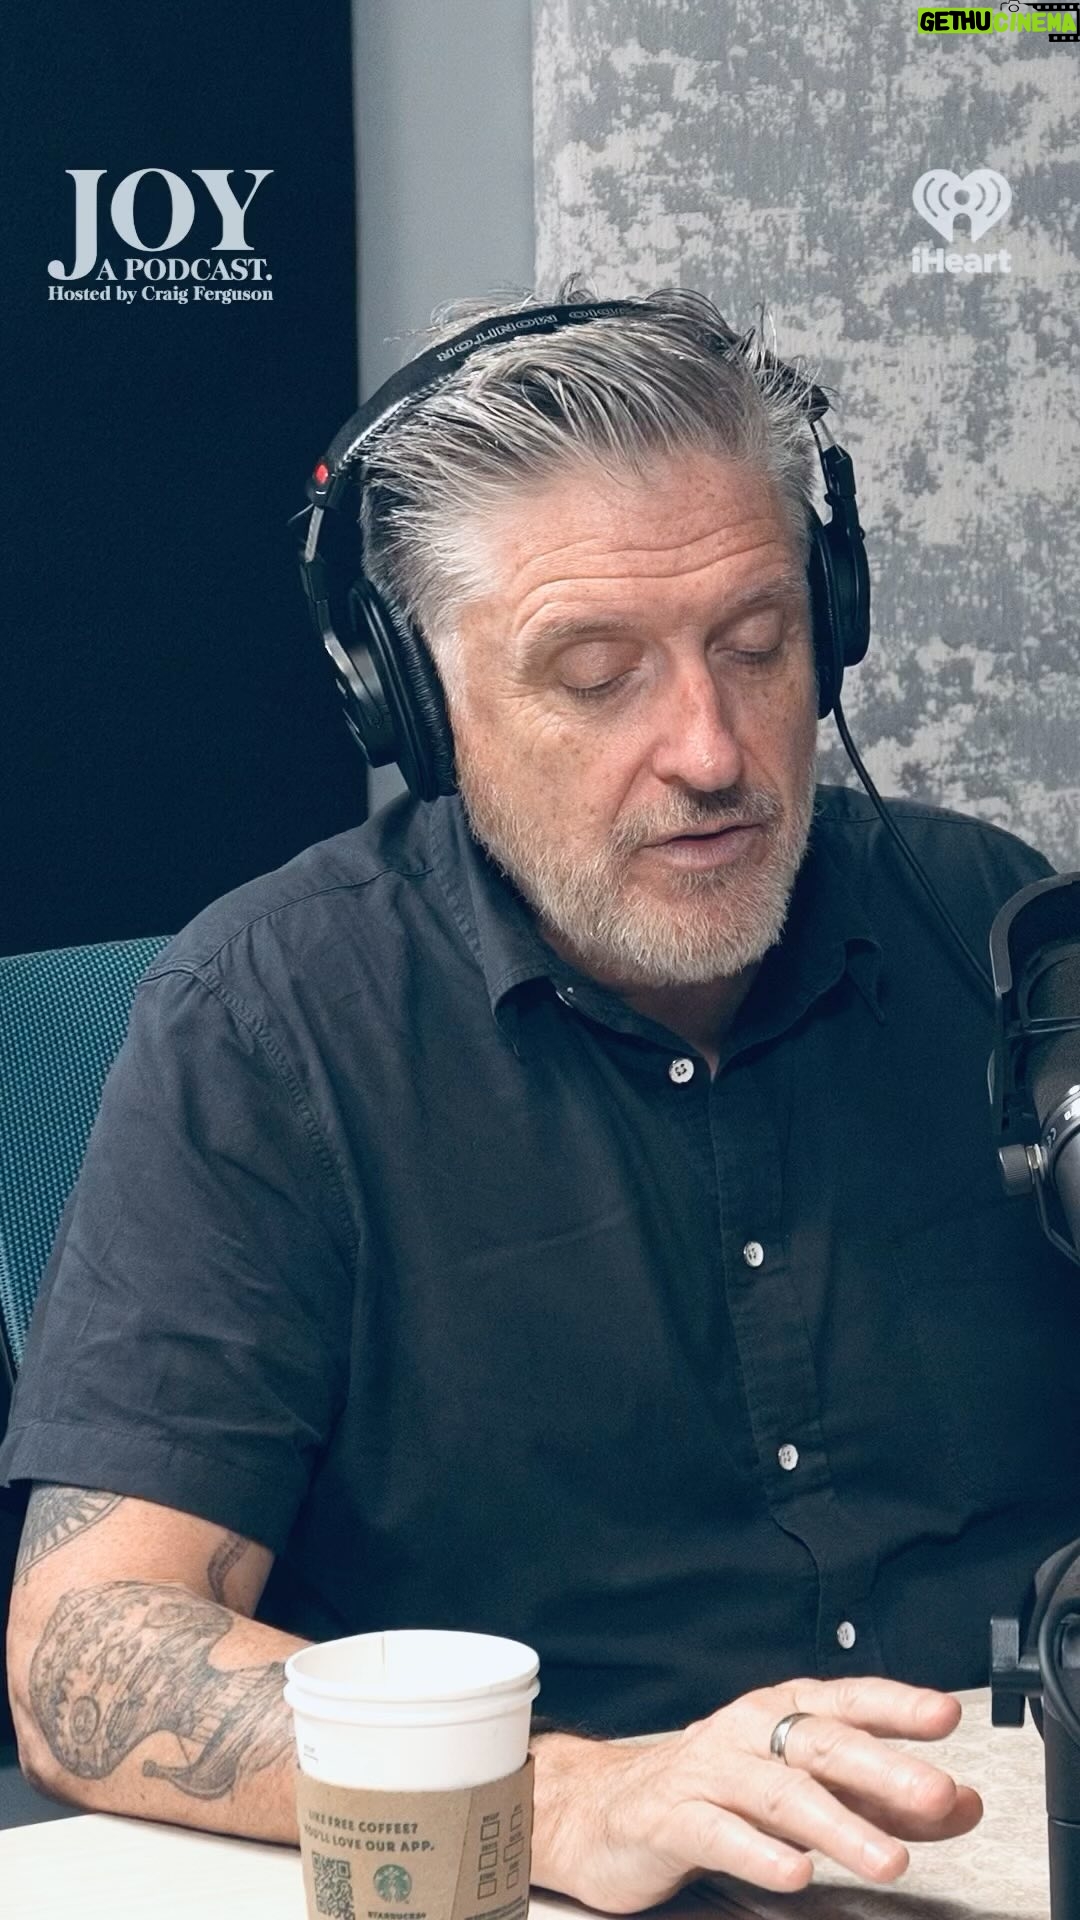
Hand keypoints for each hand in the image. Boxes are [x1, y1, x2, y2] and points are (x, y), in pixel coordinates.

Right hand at [532, 1676, 983, 1911]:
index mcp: (783, 1714)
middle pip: (821, 1744)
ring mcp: (707, 1773)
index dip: (897, 1705)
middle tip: (936, 1793)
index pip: (848, 1700)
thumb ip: (883, 1799)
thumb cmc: (717, 1791)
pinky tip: (795, 1871)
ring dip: (838, 1826)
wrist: (608, 1810)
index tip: (944, 1715)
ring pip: (779, 1793)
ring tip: (887, 1857)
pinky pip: (718, 1833)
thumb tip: (962, 1803)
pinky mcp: (670, 1819)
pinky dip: (759, 1852)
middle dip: (884, 1769)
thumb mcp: (805, 1788)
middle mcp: (748, 1733)